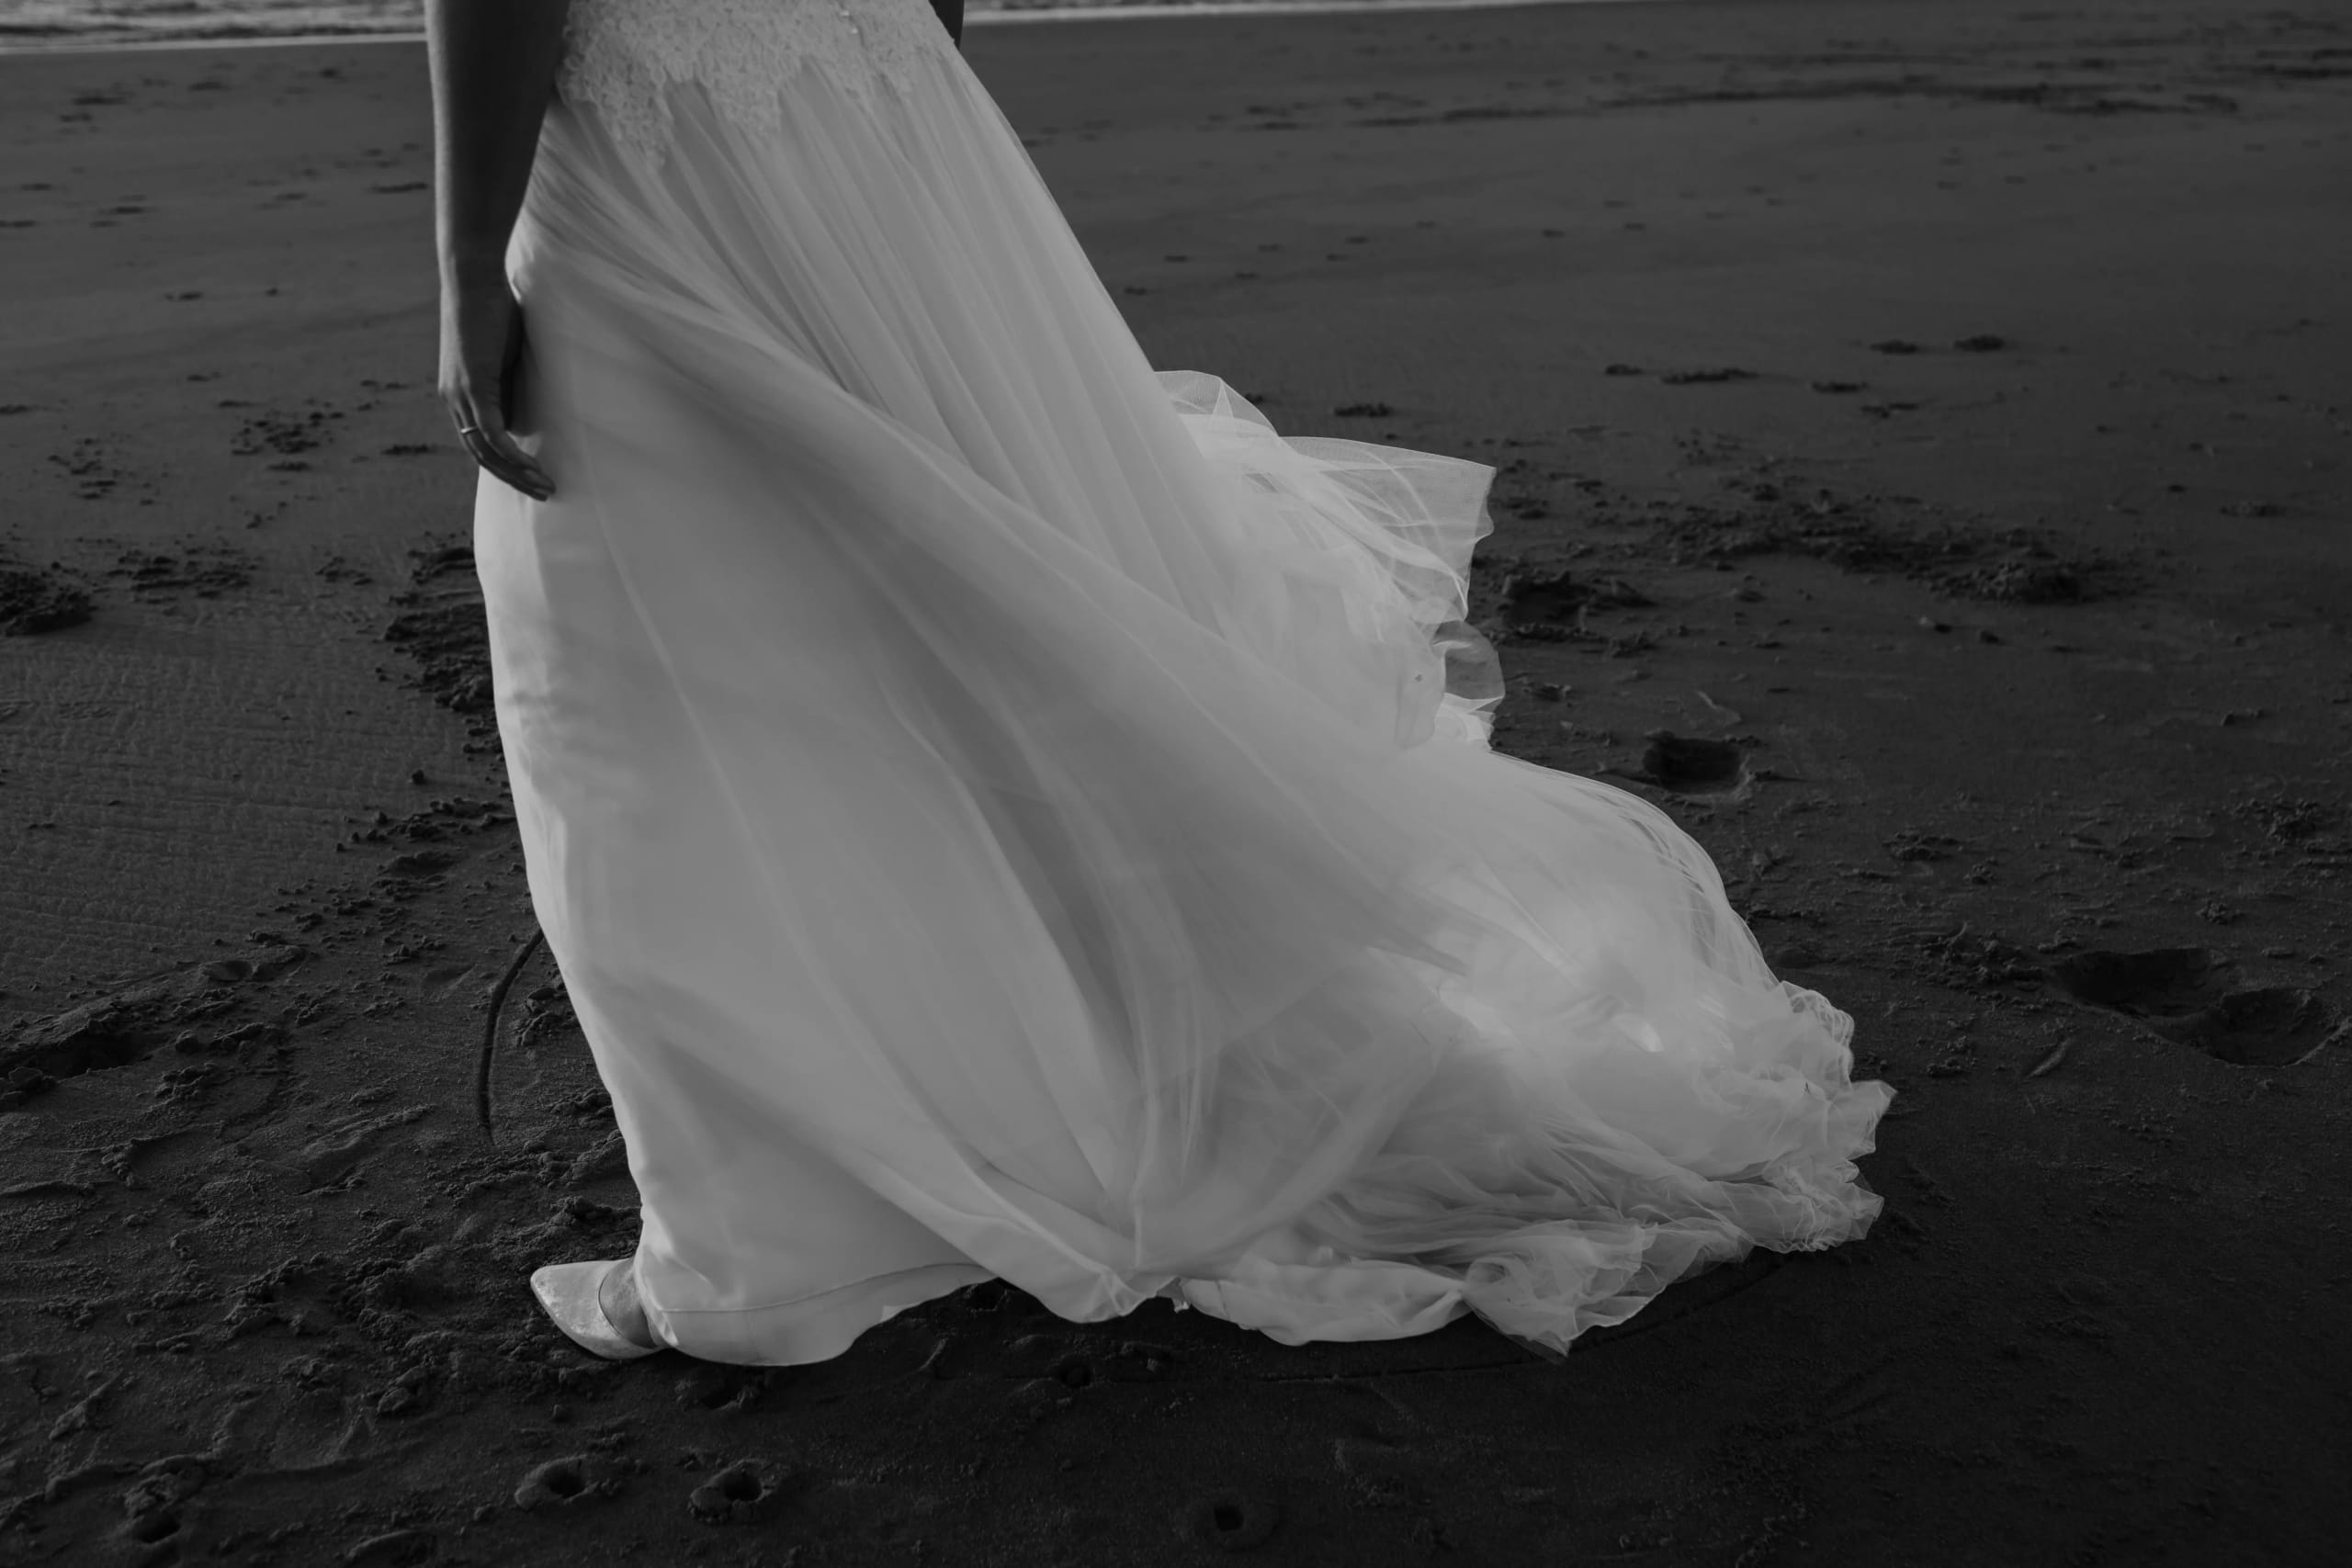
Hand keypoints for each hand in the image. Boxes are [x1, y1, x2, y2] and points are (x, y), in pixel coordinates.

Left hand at [439, 267, 554, 501]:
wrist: (473, 278)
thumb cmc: (493, 306)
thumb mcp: (505, 353)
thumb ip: (510, 381)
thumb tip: (526, 406)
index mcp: (460, 393)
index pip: (480, 440)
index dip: (506, 463)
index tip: (534, 474)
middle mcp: (454, 400)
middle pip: (481, 454)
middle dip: (513, 478)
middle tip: (543, 491)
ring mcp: (460, 396)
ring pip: (485, 451)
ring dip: (516, 474)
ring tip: (545, 487)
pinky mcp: (473, 388)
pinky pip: (493, 435)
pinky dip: (513, 456)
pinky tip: (532, 469)